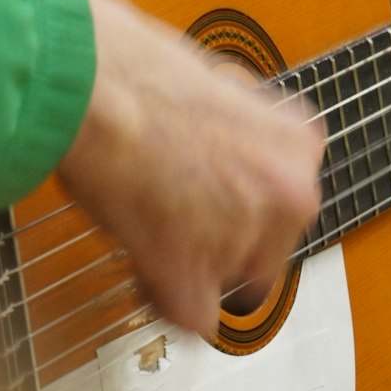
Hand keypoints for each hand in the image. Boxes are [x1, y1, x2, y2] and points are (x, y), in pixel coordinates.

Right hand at [58, 0, 323, 336]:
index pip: (286, 201)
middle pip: (266, 250)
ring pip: (227, 283)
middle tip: (178, 223)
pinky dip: (165, 301)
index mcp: (299, 144)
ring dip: (191, 268)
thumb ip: (243, 135)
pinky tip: (143, 271)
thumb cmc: (136, 71)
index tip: (214, 206)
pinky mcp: (193, 277)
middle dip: (224, 243)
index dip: (243, 206)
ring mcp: (245, 239)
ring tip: (148, 232)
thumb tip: (226, 160)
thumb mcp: (222, 89)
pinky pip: (193, 319)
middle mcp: (289, 194)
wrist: (91, 83)